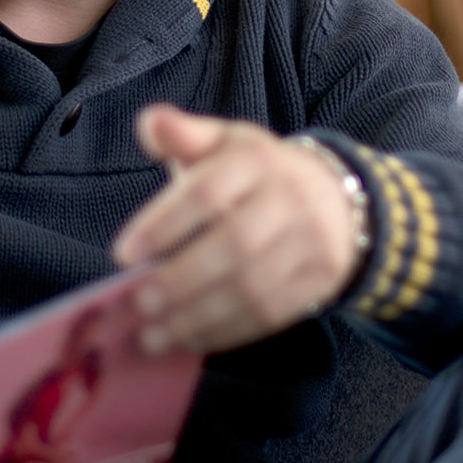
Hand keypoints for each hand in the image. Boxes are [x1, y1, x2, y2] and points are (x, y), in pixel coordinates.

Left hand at [111, 106, 365, 355]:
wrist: (338, 200)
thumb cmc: (259, 174)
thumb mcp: (225, 143)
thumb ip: (184, 134)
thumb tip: (150, 124)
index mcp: (258, 159)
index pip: (208, 192)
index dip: (163, 224)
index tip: (123, 254)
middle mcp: (291, 198)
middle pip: (233, 244)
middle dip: (180, 279)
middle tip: (138, 303)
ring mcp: (312, 241)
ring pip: (252, 287)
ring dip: (197, 316)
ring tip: (152, 335)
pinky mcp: (321, 279)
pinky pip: (271, 313)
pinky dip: (225, 331)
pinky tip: (189, 339)